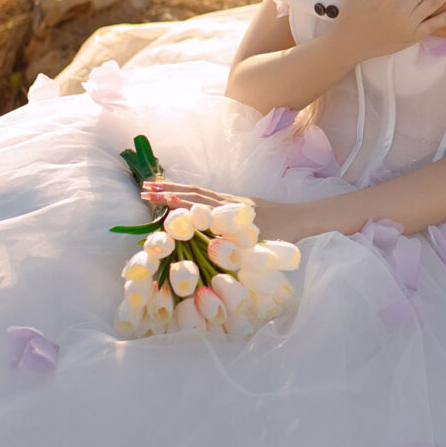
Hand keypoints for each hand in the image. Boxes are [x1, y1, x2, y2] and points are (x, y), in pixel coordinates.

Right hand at [139, 179, 309, 241]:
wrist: (301, 218)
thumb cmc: (282, 234)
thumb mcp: (259, 247)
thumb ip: (238, 250)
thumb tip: (216, 260)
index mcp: (230, 213)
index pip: (197, 205)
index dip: (176, 202)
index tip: (155, 198)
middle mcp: (227, 203)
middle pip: (192, 194)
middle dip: (167, 191)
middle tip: (144, 189)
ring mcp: (231, 200)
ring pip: (198, 191)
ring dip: (175, 189)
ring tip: (154, 186)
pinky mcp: (235, 202)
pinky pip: (208, 195)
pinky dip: (190, 192)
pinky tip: (179, 193)